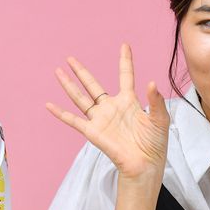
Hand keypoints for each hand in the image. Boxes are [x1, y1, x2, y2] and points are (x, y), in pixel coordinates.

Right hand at [46, 44, 169, 180]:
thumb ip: (155, 101)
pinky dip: (60, 113)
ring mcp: (100, 119)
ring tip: (58, 72)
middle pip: (92, 84)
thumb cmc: (155, 143)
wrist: (145, 164)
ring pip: (80, 98)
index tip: (124, 45)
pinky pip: (73, 120)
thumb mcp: (160, 119)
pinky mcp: (92, 131)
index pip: (125, 76)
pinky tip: (49, 105)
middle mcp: (111, 107)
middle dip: (81, 71)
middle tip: (70, 58)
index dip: (125, 61)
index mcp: (129, 102)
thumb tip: (152, 82)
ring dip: (68, 85)